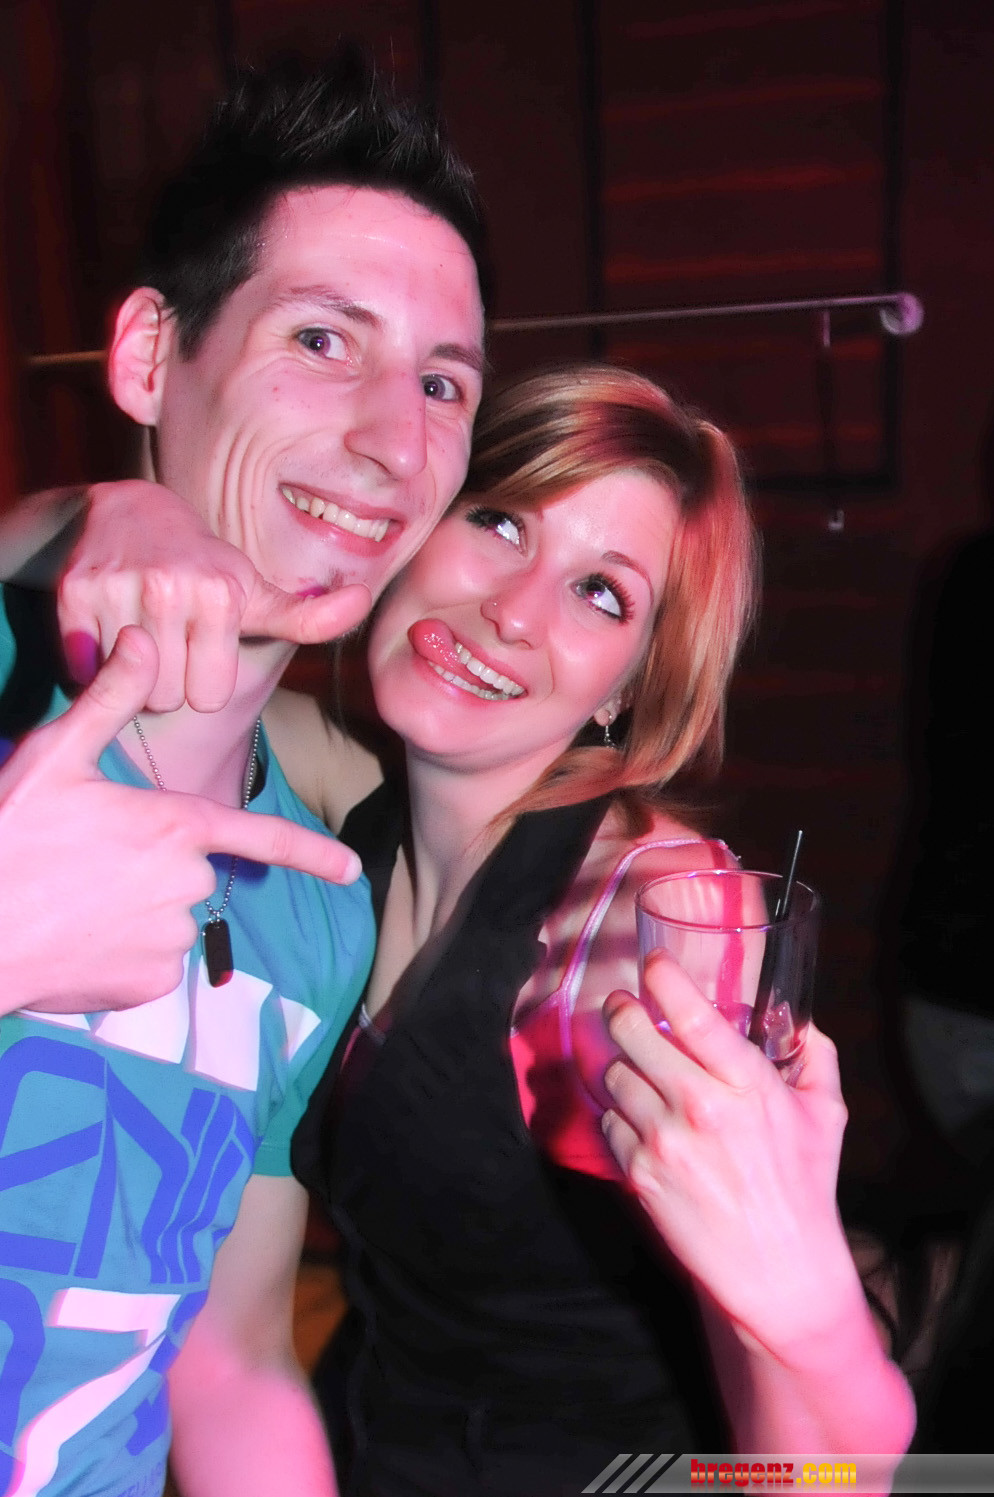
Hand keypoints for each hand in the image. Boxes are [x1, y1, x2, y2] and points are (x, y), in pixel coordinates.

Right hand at [0, 627, 361, 1014]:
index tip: (351, 870)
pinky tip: (77, 938)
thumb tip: (141, 640)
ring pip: (168, 918)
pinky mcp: (148, 984)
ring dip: (134, 910)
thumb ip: (107, 701)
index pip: (260, 836)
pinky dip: (121, 951)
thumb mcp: (53, 758)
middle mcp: (185, 884)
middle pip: (188, 871)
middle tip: (83, 862)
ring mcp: (170, 939)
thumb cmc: (8, 837)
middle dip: (150, 866)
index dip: (312, 853)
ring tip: (72, 898)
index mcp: (174, 826)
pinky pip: (149, 961)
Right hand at [58, 481, 370, 710]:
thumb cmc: (204, 567)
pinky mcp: (72, 592)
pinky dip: (91, 662)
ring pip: (127, 687)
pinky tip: (107, 629)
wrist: (128, 513)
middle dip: (169, 681)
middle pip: (168, 698)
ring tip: (141, 633)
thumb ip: (308, 616)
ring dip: (132, 674)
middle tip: (168, 640)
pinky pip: (83, 668)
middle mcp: (170, 588)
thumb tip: (362, 601)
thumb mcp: (256, 592)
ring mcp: (118, 588)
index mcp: (222, 594)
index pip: (210, 696)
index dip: (204, 679)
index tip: (199, 645)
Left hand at [600, 950, 849, 1353]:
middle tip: (623, 1007)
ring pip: (613, 1075)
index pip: (692, 1014)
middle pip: (632, 1033)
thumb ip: (816, 1058)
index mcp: (747, 1084)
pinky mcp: (638, 1173)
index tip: (652, 965)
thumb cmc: (804, 1188)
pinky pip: (608, 1121)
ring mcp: (663, 1140)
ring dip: (622, 1066)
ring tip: (638, 1070)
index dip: (663, 979)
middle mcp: (699, 1106)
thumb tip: (802, 1022)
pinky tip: (640, 1119)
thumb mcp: (827, 1115)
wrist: (777, 1270)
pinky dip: (618, 1115)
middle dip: (622, 1012)